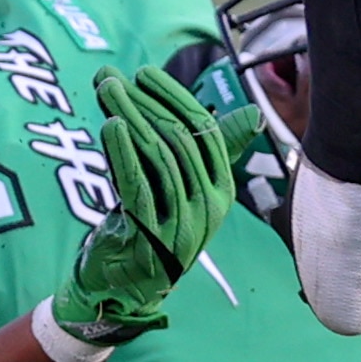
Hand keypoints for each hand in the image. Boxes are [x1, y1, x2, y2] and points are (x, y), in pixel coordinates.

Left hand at [48, 68, 236, 344]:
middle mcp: (209, 207)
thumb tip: (254, 113)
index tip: (144, 73)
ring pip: (159, 158)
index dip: (174, 98)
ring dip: (130, 119)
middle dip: (145, 104)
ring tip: (106, 93)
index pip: (204, 131)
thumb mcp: (177, 183)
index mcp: (221, 189)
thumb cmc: (151, 224)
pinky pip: (140, 186)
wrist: (125, 288)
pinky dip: (125, 151)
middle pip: (179, 140)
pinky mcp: (153, 239)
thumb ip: (198, 147)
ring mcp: (184, 225)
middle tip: (114, 79)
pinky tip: (111, 125)